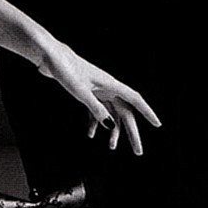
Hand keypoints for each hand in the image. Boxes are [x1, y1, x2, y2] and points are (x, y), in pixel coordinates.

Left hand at [34, 38, 161, 155]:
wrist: (49, 56)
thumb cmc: (66, 69)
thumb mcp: (81, 92)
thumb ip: (96, 110)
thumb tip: (111, 127)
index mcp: (110, 84)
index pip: (135, 99)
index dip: (147, 112)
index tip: (157, 124)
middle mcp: (107, 87)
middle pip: (124, 112)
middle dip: (131, 132)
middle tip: (137, 151)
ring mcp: (97, 90)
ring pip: (111, 114)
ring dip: (112, 131)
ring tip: (111, 147)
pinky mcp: (86, 91)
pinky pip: (96, 111)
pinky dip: (95, 122)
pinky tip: (90, 133)